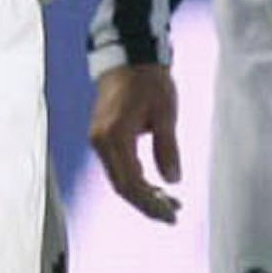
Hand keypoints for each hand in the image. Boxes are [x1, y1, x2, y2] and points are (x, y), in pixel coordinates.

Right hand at [88, 64, 182, 220]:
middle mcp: (100, 142)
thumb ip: (167, 148)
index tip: (172, 213)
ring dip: (142, 195)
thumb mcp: (165, 113)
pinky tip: (154, 187)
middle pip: (121, 186)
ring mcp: (98, 140)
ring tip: (169, 204)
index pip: (131, 182)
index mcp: (114, 136)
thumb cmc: (149, 81)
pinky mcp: (102, 137)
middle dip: (147, 204)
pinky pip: (117, 168)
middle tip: (173, 215)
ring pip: (118, 179)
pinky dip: (135, 181)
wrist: (128, 57)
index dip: (151, 202)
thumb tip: (173, 181)